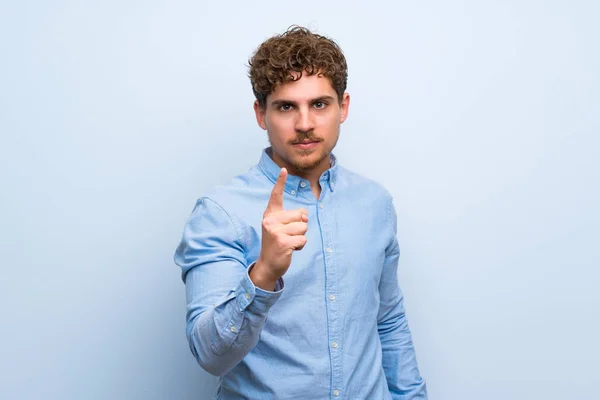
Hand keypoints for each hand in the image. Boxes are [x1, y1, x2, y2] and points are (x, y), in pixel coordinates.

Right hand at [250, 168, 307, 290]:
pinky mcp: (282, 242)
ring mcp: (275, 231)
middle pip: (300, 215)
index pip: (276, 196)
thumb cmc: (277, 243)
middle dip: (300, 227)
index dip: (280, 182)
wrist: (268, 264)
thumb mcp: (281, 227)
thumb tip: (305, 216)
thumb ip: (292, 218)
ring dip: (300, 237)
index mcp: (270, 215)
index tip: (284, 170)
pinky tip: (290, 249)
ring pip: (303, 228)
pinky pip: (303, 239)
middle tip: (288, 235)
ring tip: (289, 242)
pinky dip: (300, 246)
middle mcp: (270, 221)